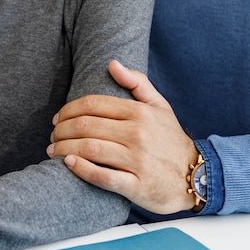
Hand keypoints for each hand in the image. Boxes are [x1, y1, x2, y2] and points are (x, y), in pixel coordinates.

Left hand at [48, 60, 199, 214]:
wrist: (197, 177)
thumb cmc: (171, 140)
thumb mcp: (160, 107)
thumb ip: (137, 83)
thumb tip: (112, 63)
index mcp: (140, 113)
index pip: (93, 105)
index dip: (68, 110)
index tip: (57, 118)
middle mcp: (138, 134)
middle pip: (85, 126)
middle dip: (61, 130)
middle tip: (52, 136)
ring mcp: (138, 160)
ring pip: (89, 149)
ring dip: (64, 149)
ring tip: (54, 151)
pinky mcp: (137, 185)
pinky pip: (102, 176)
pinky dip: (81, 169)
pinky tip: (68, 164)